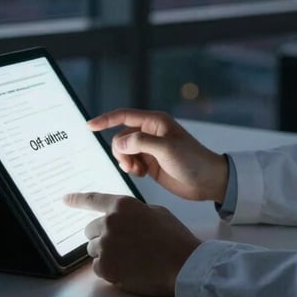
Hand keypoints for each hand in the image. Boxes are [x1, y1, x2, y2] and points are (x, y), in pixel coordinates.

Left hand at [63, 192, 199, 296]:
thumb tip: (123, 218)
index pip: (93, 200)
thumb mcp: (154, 212)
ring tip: (129, 257)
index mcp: (122, 205)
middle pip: (91, 230)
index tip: (64, 199)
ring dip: (106, 253)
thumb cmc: (173, 237)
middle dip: (102, 235)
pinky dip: (109, 269)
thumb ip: (132, 211)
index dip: (76, 199)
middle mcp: (109, 223)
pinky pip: (97, 268)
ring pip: (93, 249)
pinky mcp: (105, 267)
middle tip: (123, 244)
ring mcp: (105, 245)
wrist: (182, 263)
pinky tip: (128, 268)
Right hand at [88, 109, 228, 201]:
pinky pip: (130, 162)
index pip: (124, 116)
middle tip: (133, 165)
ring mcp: (150, 148)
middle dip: (121, 151)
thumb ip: (140, 142)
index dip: (106, 119)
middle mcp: (151, 132)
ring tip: (139, 171)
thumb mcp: (166, 149)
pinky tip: (143, 174)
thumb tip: (119, 142)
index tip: (89, 126)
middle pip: (121, 136)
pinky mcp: (150, 162)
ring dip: (126, 161)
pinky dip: (131, 168)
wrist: (207, 181)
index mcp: (155, 122)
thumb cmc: (192, 160)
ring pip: (124, 151)